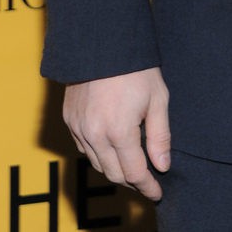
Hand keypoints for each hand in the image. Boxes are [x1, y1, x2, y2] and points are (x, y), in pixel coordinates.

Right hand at [63, 66, 170, 200]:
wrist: (103, 38)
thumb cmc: (136, 66)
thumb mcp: (157, 98)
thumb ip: (159, 136)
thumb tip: (163, 166)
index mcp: (119, 131)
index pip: (134, 172)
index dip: (148, 186)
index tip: (157, 192)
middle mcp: (95, 134)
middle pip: (114, 173)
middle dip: (132, 181)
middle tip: (147, 181)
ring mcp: (79, 127)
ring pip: (97, 163)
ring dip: (114, 169)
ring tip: (131, 166)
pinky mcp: (69, 118)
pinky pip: (83, 147)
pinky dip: (98, 154)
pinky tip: (111, 148)